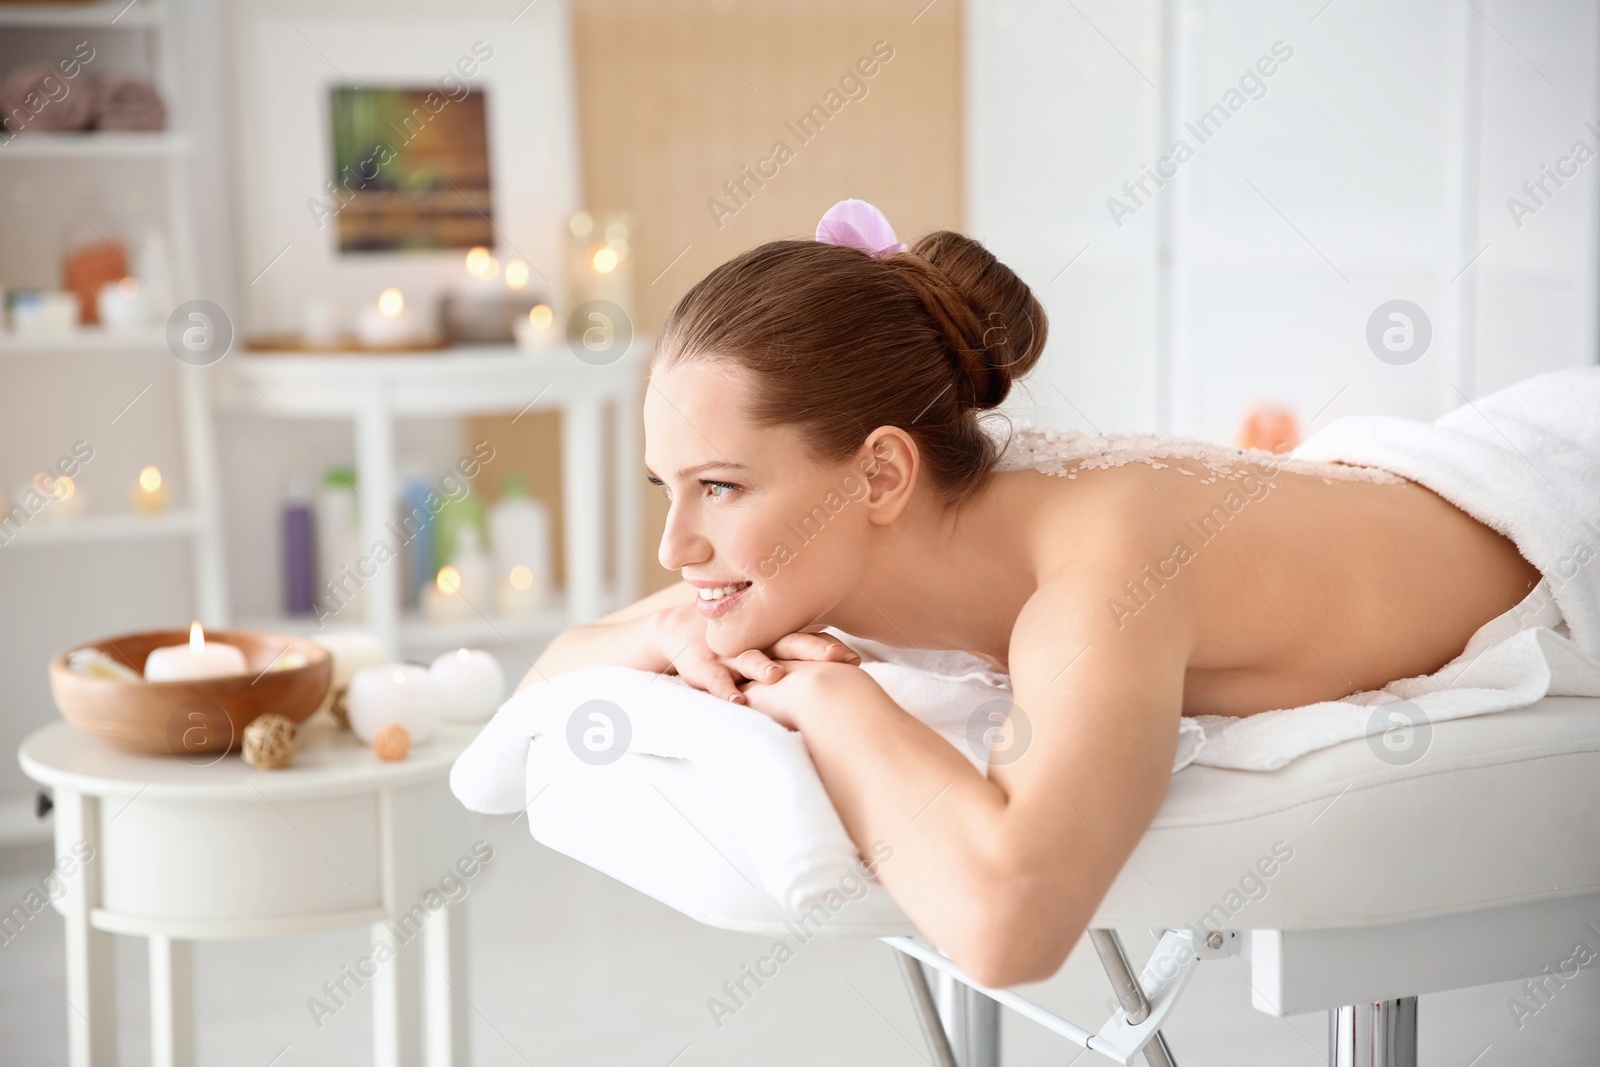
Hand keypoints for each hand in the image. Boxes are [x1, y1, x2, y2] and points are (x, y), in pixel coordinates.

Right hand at [648, 603, 861, 704]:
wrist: (678, 630)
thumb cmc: (736, 642)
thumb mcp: (767, 643)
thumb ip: (799, 649)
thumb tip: (849, 664)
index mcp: (774, 636)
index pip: (807, 639)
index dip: (830, 647)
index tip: (854, 660)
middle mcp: (755, 641)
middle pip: (786, 643)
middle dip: (811, 650)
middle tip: (834, 659)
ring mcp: (728, 652)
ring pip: (749, 658)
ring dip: (762, 667)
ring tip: (777, 677)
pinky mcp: (701, 664)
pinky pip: (713, 679)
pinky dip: (724, 689)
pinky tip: (736, 701)